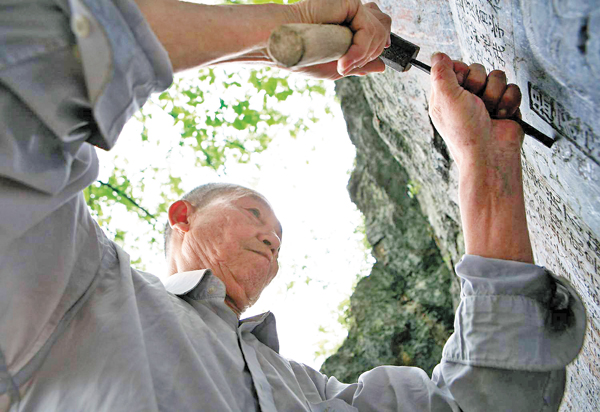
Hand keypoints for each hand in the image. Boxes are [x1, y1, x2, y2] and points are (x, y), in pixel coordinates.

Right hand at [290, 0, 391, 76]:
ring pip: (380, 30)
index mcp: (350, 23)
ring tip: (343, 65)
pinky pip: (369, 29)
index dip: (373, 50)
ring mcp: (352, 6)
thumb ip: (360, 64)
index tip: (349, 66)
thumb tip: (382, 66)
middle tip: (346, 66)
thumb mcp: (337, 66)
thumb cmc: (304, 55)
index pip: (379, 32)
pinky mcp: (350, 3)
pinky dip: (360, 49)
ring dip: (364, 55)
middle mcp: (353, 12)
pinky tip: (344, 60)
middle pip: (384, 29)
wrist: (285, 44)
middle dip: (370, 54)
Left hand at [428, 52, 523, 169]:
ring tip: (489, 112)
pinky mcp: (505, 106)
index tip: (461, 86)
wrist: (491, 154)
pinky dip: (508, 102)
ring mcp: (486, 102)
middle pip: (478, 68)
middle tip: (475, 103)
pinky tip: (501, 116)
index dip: (461, 72)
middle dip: (480, 84)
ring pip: (497, 76)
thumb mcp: (445, 98)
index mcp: (447, 96)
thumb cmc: (465, 131)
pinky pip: (513, 88)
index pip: (456, 66)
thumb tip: (438, 55)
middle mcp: (466, 97)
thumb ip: (440, 73)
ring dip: (495, 95)